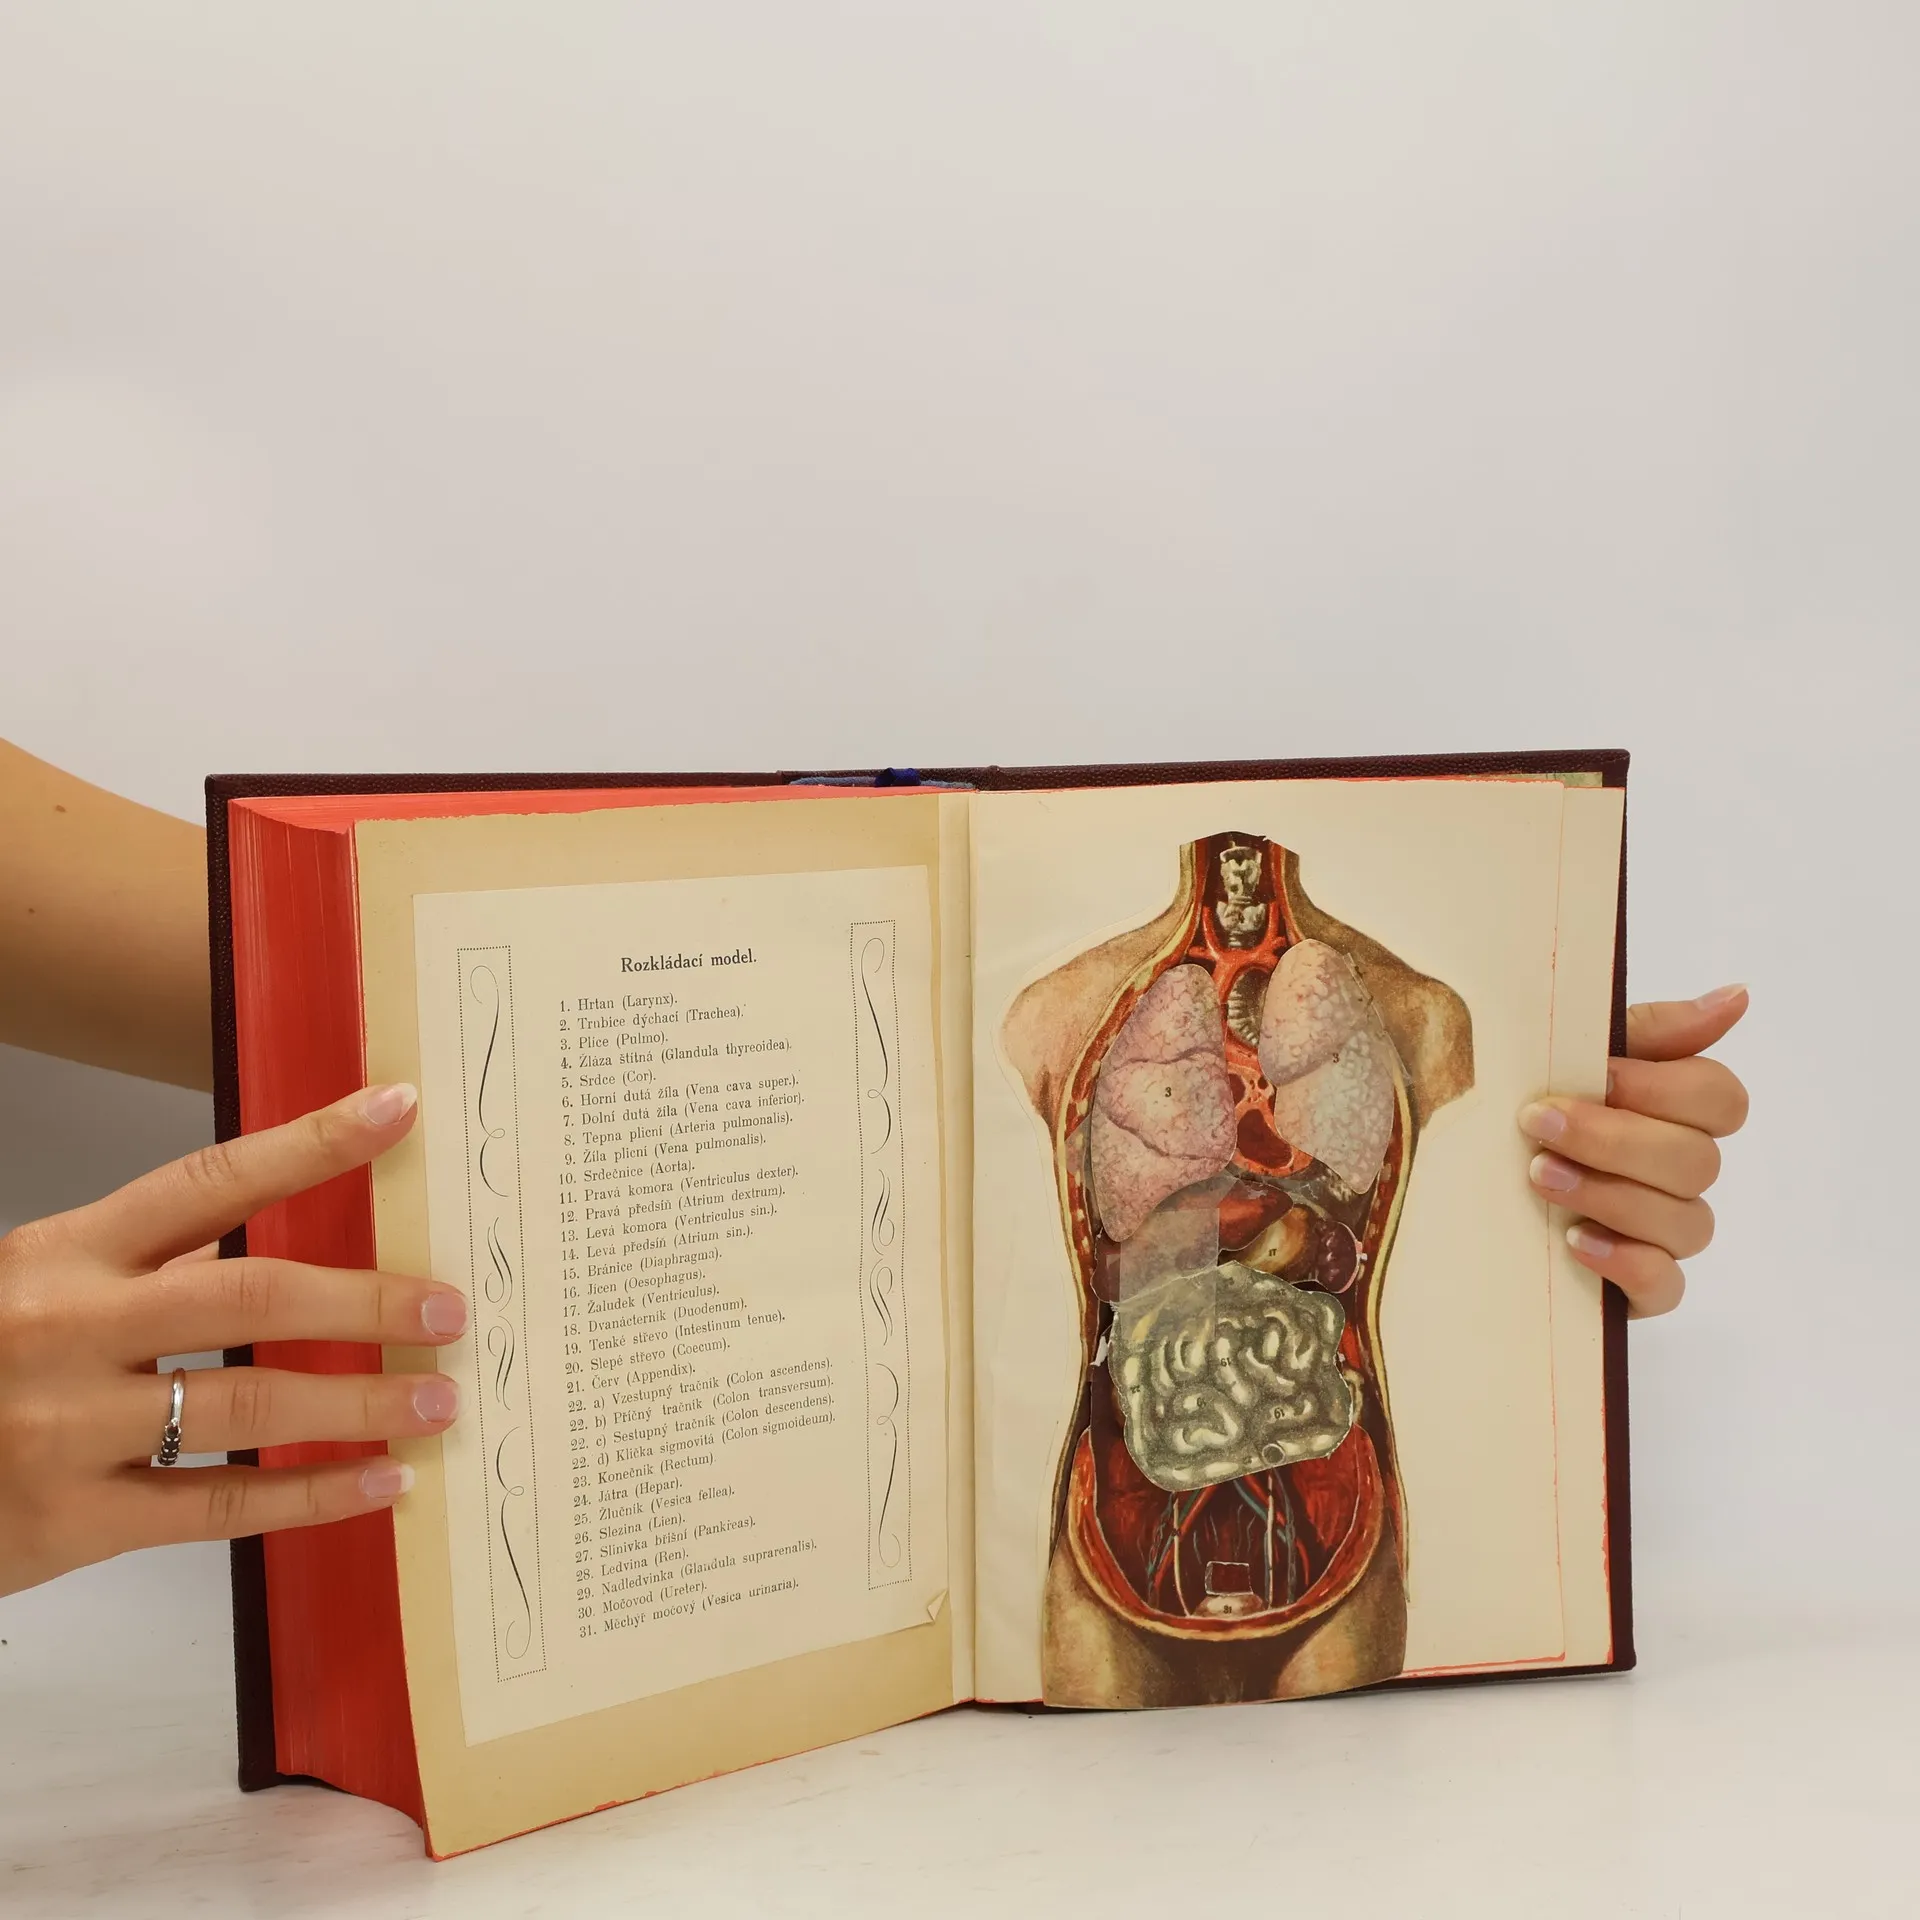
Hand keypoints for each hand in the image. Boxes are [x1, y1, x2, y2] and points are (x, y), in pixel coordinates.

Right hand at [0, 1084, 465, 1597]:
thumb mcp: (42, 1284)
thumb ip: (153, 1261)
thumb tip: (278, 1228)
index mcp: (68, 1252)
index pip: (210, 1179)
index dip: (310, 1143)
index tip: (397, 1109)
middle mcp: (70, 1327)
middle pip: (247, 1291)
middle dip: (363, 1298)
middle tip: (449, 1307)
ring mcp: (67, 1426)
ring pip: (248, 1399)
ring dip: (359, 1401)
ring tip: (439, 1399)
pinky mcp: (71, 1520)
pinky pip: (217, 1505)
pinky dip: (310, 1494)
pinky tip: (381, 1482)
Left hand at [1518, 984, 1749, 1317]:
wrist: (1459, 1187)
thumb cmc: (1521, 1107)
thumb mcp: (1568, 1055)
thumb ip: (1650, 1030)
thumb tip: (1737, 996)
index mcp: (1672, 1110)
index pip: (1720, 1098)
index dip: (1663, 1088)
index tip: (1600, 1075)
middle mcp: (1679, 1173)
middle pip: (1696, 1159)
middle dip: (1614, 1139)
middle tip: (1538, 1126)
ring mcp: (1664, 1233)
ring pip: (1685, 1222)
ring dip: (1609, 1194)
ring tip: (1539, 1178)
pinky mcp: (1641, 1287)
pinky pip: (1664, 1285)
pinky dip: (1624, 1261)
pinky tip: (1574, 1242)